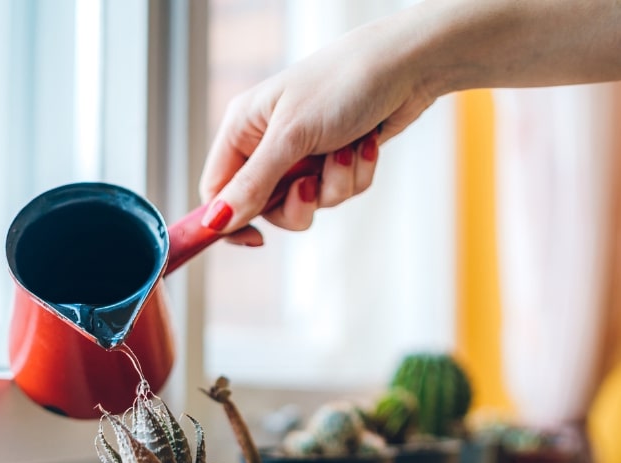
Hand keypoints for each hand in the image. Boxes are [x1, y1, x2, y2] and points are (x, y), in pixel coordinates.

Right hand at [198, 15, 437, 243]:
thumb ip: (253, 183)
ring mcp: (303, 153)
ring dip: (334, 185)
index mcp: (243, 129)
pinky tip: (365, 143)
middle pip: (266, 207)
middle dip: (298, 203)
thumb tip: (215, 222)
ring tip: (347, 150)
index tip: (255, 239)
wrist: (405, 66)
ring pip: (308, 205)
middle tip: (312, 185)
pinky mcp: (335, 160)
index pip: (217, 190)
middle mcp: (268, 143)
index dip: (230, 219)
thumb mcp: (291, 136)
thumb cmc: (341, 85)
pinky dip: (355, 175)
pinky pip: (338, 193)